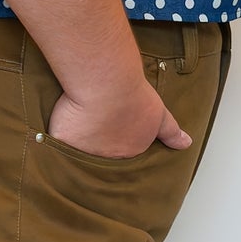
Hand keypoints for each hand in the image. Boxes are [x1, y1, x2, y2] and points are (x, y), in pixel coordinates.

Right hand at [47, 79, 192, 159]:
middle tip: (91, 129)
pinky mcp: (63, 143)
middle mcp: (108, 158)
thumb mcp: (160, 114)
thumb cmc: (134, 95)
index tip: (110, 129)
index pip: (122, 154)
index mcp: (130, 151)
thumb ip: (171, 132)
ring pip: (77, 154)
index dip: (115, 141)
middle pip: (99, 157)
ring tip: (72, 129)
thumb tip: (186, 144)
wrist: (108, 83)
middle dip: (95, 149)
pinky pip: (56, 145)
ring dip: (74, 146)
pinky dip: (54, 139)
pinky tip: (54, 130)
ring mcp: (84, 153)